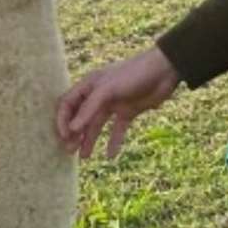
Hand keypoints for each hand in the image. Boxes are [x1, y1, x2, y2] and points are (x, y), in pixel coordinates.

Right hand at [56, 46, 181, 157]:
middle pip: (80, 116)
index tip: (65, 136)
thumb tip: (72, 129)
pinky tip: (111, 156)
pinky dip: (114, 142)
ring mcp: (113, 104)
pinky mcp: (128, 112)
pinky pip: (117, 130)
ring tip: (85, 157)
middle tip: (69, 151)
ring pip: (97, 125)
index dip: (63, 120)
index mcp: (89, 85)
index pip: (67, 104)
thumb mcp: (108, 89)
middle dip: (74, 133)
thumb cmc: (133, 74)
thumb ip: (90, 109)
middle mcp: (98, 95)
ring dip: (90, 140)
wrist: (164, 71)